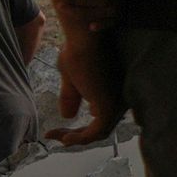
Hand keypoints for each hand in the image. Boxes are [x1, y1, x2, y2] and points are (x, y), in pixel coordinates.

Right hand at [52, 19, 122, 146]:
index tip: (57, 131)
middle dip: (77, 135)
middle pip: (101, 128)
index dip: (81, 129)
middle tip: (56, 137)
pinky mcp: (109, 106)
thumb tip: (68, 116)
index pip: (101, 119)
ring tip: (58, 137)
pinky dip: (80, 138)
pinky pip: (96, 132)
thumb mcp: (70, 79)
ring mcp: (117, 104)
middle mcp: (120, 99)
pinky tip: (64, 138)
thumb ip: (72, 97)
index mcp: (113, 92)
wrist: (83, 38)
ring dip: (76, 138)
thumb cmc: (78, 50)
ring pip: (99, 132)